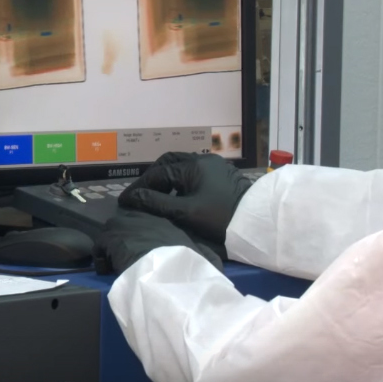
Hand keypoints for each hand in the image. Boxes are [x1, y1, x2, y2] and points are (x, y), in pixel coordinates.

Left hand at [93, 209, 223, 275]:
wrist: (169, 273)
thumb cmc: (189, 266)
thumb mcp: (206, 257)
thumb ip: (205, 255)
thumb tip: (214, 261)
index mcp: (169, 221)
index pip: (151, 221)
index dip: (145, 235)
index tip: (144, 249)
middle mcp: (146, 217)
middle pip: (129, 221)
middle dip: (126, 237)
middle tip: (125, 255)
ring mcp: (127, 224)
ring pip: (113, 230)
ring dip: (112, 246)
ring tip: (113, 263)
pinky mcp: (111, 237)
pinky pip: (101, 245)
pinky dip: (101, 256)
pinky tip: (106, 269)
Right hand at [118, 152, 252, 243]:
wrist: (257, 222)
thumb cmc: (221, 217)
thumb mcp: (186, 213)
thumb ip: (156, 203)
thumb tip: (132, 198)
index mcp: (192, 166)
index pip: (157, 174)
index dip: (139, 188)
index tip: (125, 202)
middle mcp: (202, 159)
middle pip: (169, 162)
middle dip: (153, 177)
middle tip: (141, 194)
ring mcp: (214, 165)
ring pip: (182, 166)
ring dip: (167, 178)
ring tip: (157, 197)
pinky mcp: (223, 175)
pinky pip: (194, 172)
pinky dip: (181, 181)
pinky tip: (179, 196)